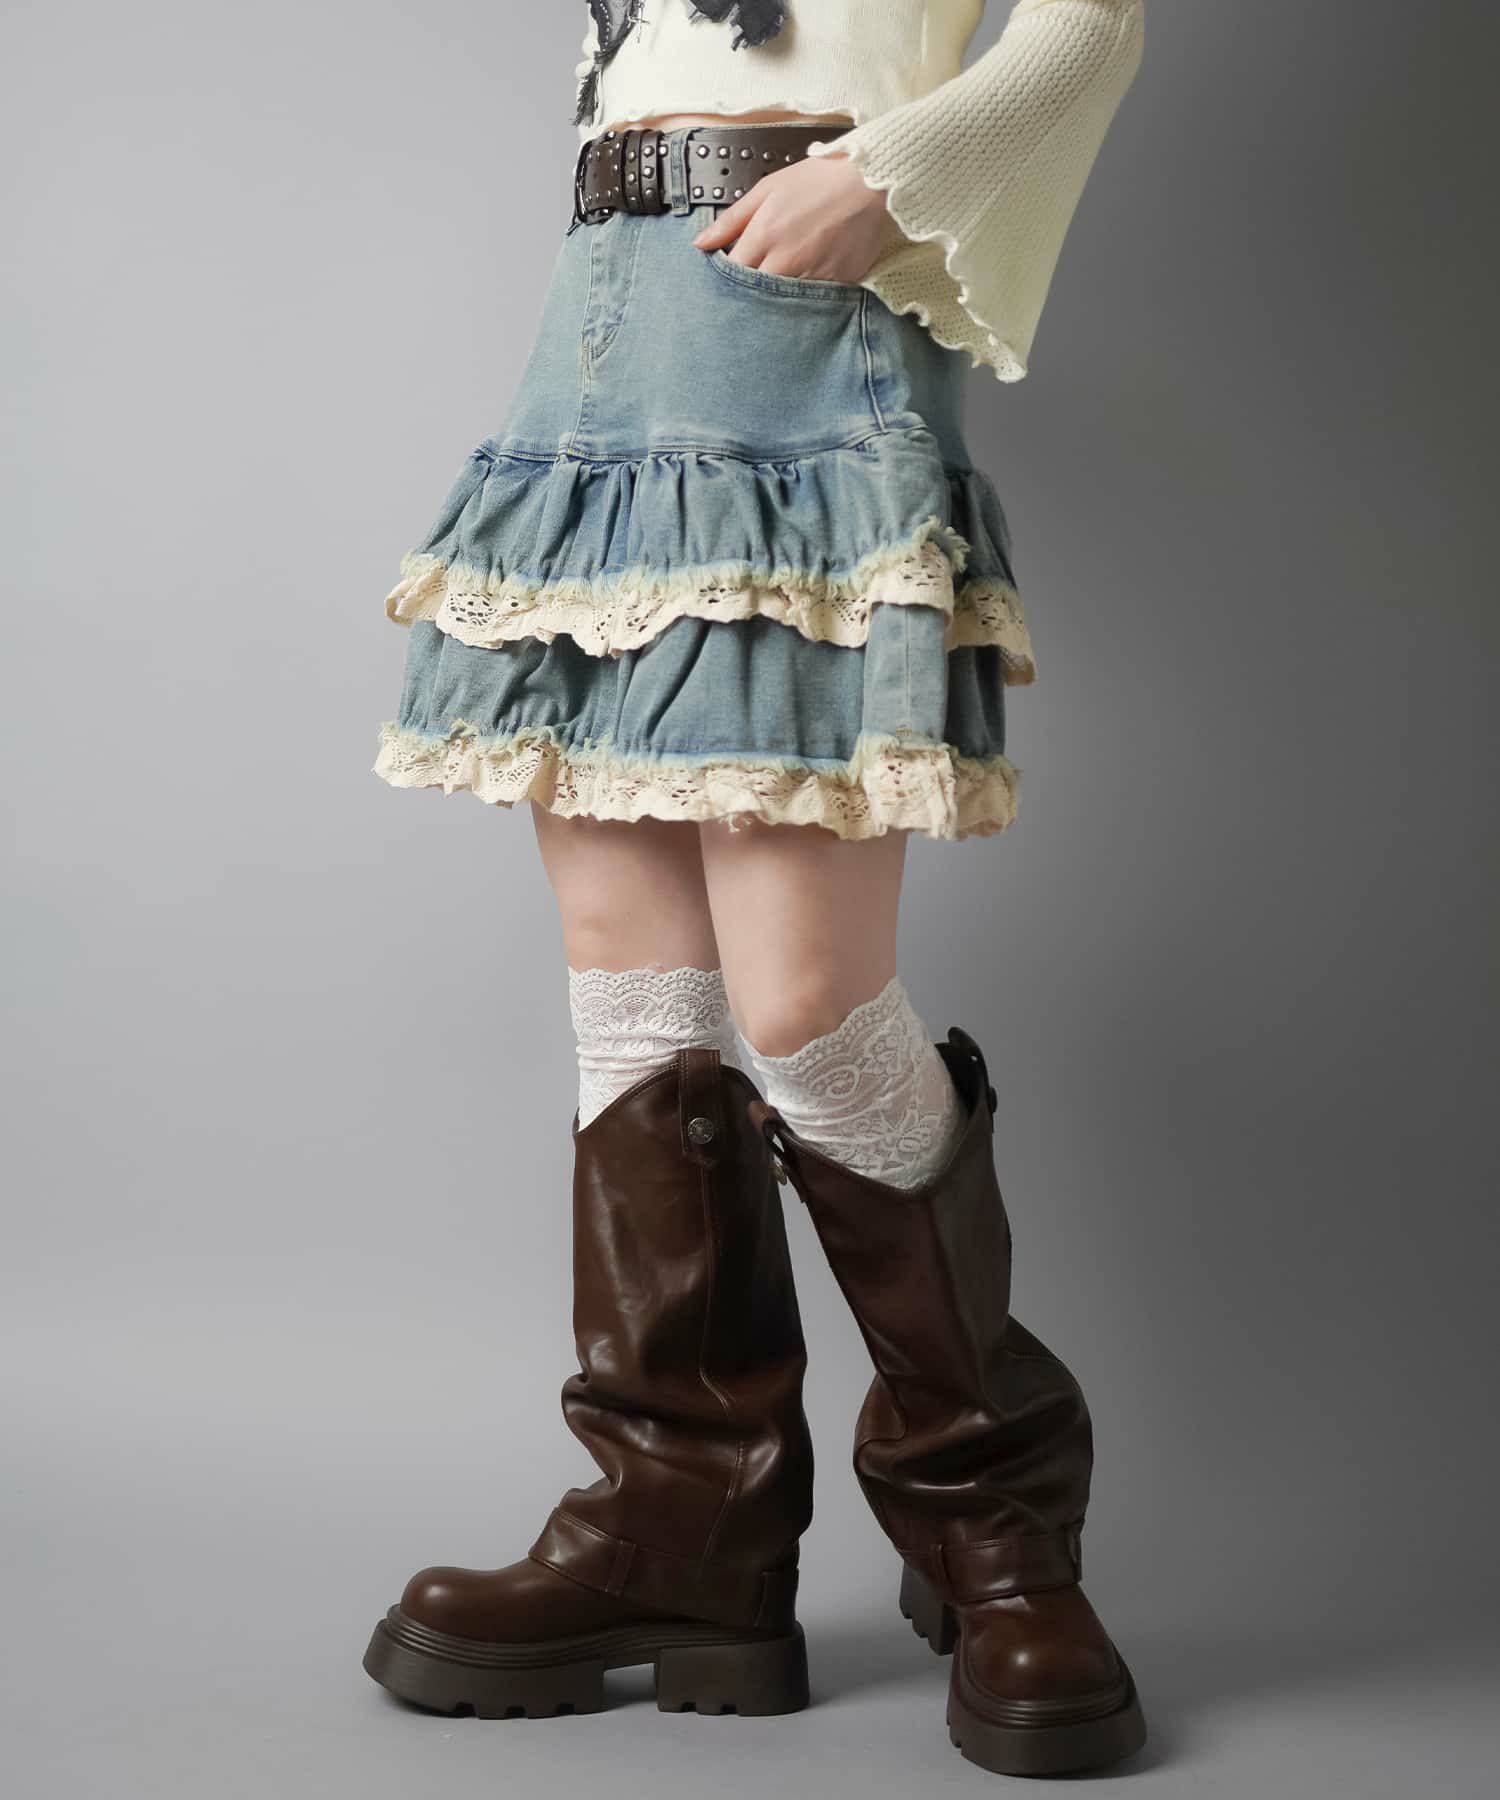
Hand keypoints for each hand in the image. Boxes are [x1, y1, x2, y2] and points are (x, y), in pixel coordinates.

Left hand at [692, 150, 902, 283]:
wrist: (870, 182)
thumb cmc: (818, 180)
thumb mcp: (768, 189)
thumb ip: (732, 219)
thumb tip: (701, 244)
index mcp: (764, 237)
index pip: (732, 274)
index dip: (728, 277)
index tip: (732, 275)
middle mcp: (786, 262)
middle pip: (755, 294)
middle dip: (750, 294)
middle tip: (752, 290)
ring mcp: (813, 276)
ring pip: (783, 302)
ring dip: (778, 299)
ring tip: (784, 284)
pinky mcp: (838, 284)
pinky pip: (816, 301)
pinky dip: (809, 297)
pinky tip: (810, 283)